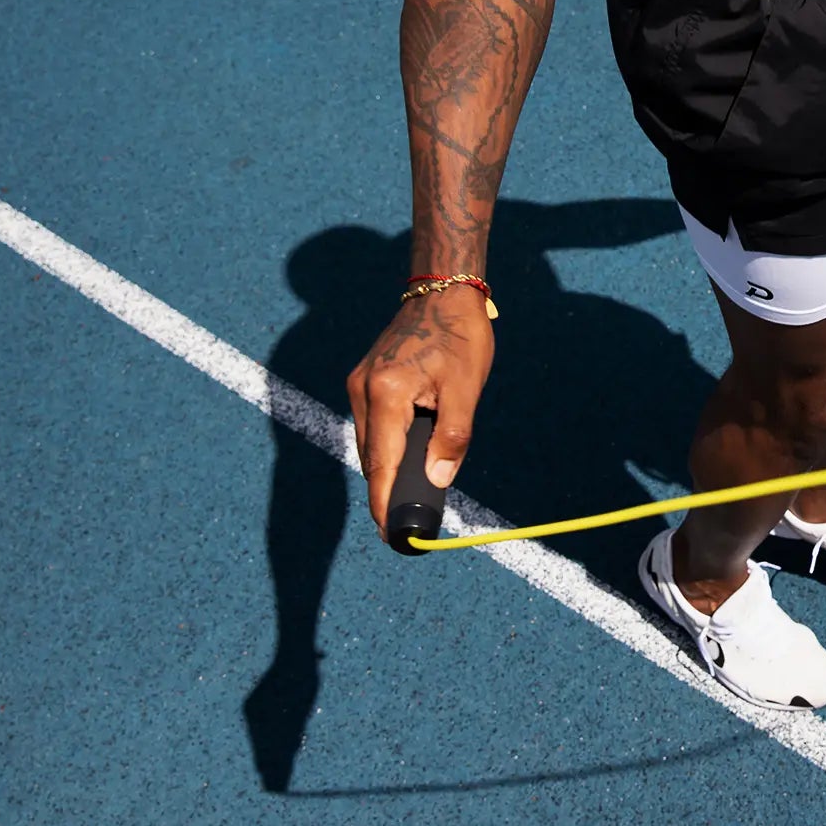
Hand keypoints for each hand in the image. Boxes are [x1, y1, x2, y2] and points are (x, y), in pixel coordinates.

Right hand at [346, 286, 494, 538]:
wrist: (443, 292)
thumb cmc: (460, 337)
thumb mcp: (466, 389)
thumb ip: (452, 436)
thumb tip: (437, 479)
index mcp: (387, 391)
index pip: (381, 461)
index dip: (384, 501)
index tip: (391, 533)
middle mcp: (362, 389)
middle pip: (371, 456)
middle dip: (386, 490)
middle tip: (408, 521)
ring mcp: (359, 383)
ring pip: (369, 442)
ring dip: (388, 468)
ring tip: (410, 497)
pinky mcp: (364, 379)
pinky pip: (372, 425)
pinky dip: (388, 445)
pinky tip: (407, 458)